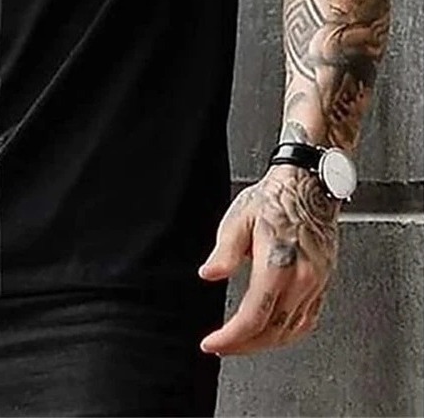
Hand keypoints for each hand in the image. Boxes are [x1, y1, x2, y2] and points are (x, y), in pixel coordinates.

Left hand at [198, 164, 339, 354]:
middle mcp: (302, 279)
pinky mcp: (324, 282)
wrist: (309, 186)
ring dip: (265, 343)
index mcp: (278, 265)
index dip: (231, 338)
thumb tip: (209, 274)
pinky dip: (288, 334)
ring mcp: (316, 283)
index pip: (253, 318)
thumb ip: (224, 251)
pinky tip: (273, 333)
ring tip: (242, 342)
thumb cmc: (275, 198)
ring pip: (292, 331)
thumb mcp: (240, 218)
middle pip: (272, 332)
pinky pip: (308, 321)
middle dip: (244, 346)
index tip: (212, 343)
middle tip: (222, 347)